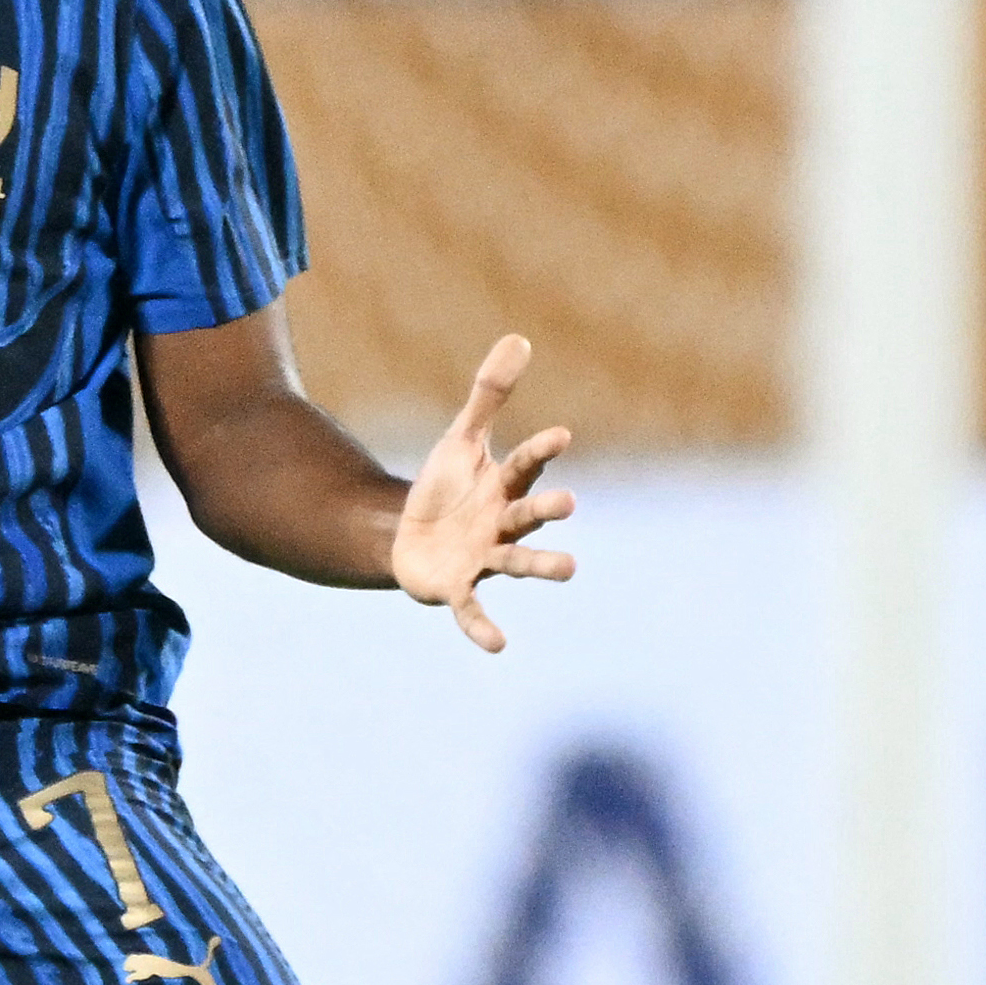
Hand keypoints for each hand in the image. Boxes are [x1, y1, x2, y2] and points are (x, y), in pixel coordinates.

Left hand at [393, 334, 578, 654]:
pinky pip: (473, 610)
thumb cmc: (447, 490)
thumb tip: (518, 338)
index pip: (524, 464)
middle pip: (528, 514)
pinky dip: (483, 627)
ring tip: (571, 569)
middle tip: (571, 504)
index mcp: (504, 487)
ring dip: (541, 566)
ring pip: (516, 561)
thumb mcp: (460, 440)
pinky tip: (499, 646)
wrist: (413, 540)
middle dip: (547, 509)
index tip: (560, 434)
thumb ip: (488, 395)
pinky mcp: (458, 588)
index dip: (540, 450)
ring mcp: (485, 558)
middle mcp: (502, 524)